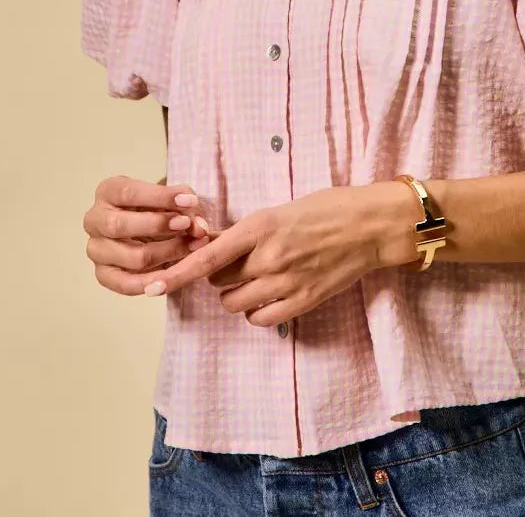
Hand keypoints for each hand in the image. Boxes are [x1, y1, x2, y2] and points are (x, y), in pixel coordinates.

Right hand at [83, 175, 209, 295]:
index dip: (161, 197)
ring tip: (190, 248)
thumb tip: (199, 228)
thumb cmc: (159, 208)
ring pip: (130, 257)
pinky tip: (172, 275)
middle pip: (119, 225)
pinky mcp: (103, 274)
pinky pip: (125, 284)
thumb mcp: (171, 199)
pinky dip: (152, 281)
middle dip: (158, 225)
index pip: (128, 193)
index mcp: (108, 192)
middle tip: (186, 224)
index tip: (190, 201)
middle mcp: (95, 220)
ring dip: (165, 253)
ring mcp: (96, 249)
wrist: (150, 229)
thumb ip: (186, 207)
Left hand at [140, 183, 419, 325]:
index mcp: (260, 227)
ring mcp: (286, 282)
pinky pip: (261, 318)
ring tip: (255, 278)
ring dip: (236, 293)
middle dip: (219, 274)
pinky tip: (268, 296)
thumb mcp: (281, 210)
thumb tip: (218, 247)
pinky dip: (257, 311)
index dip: (177, 273)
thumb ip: (250, 232)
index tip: (154, 284)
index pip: (208, 256)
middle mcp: (268, 257)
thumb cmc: (328, 207)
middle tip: (236, 262)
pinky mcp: (303, 301)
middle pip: (219, 281)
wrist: (370, 225)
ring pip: (236, 302)